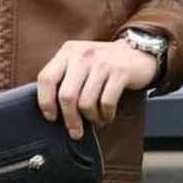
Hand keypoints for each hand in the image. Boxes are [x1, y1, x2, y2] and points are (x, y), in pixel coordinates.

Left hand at [37, 39, 157, 138]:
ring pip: (86, 103)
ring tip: (95, 119)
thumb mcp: (79, 61)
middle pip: (66, 96)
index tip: (50, 116)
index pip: (46, 78)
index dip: (45, 101)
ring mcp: (101, 63)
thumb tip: (50, 108)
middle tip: (75, 131)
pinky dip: (106, 115)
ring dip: (91, 118)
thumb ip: (64, 77)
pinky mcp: (119, 72)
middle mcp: (82, 55)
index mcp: (68, 51)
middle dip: (70, 119)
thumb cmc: (102, 62)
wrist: (136, 51)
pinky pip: (106, 103)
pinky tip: (107, 115)